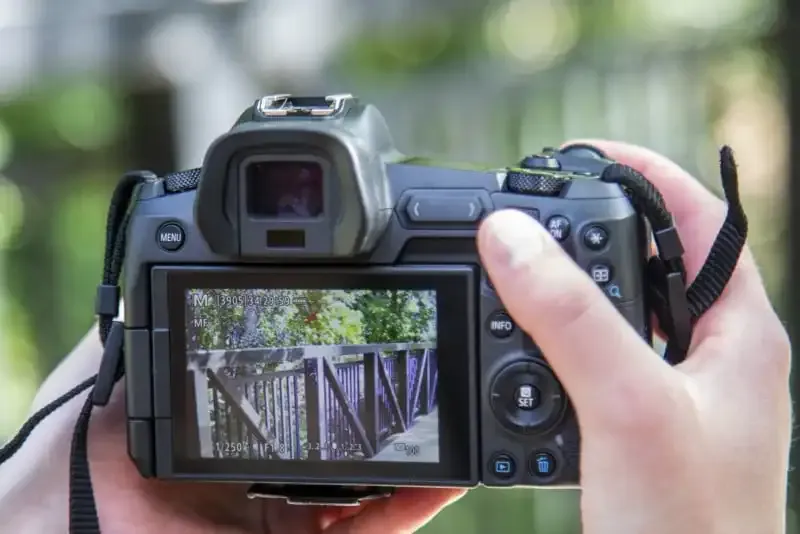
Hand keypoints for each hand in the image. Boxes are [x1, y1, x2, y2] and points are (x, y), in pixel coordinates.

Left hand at [0, 324, 463, 532]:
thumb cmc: (73, 463)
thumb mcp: (120, 373)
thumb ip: (151, 321)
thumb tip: (170, 252)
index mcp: (233, 427)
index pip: (307, 392)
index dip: (350, 366)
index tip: (386, 328)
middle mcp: (265, 472)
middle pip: (348, 435)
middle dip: (394, 404)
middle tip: (438, 366)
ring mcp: (286, 516)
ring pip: (372, 483)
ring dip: (420, 451)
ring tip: (461, 407)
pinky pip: (371, 531)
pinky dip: (415, 503)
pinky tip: (448, 471)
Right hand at [477, 140, 791, 533]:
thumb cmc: (690, 531)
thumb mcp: (628, 406)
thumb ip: (570, 317)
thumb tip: (510, 235)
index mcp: (739, 335)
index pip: (701, 219)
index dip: (644, 172)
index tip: (577, 153)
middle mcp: (710, 356)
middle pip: (651, 259)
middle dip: (591, 225)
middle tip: (530, 212)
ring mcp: (673, 392)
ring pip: (617, 310)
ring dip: (566, 285)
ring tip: (515, 272)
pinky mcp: (636, 423)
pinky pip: (592, 358)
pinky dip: (552, 340)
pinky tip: (520, 349)